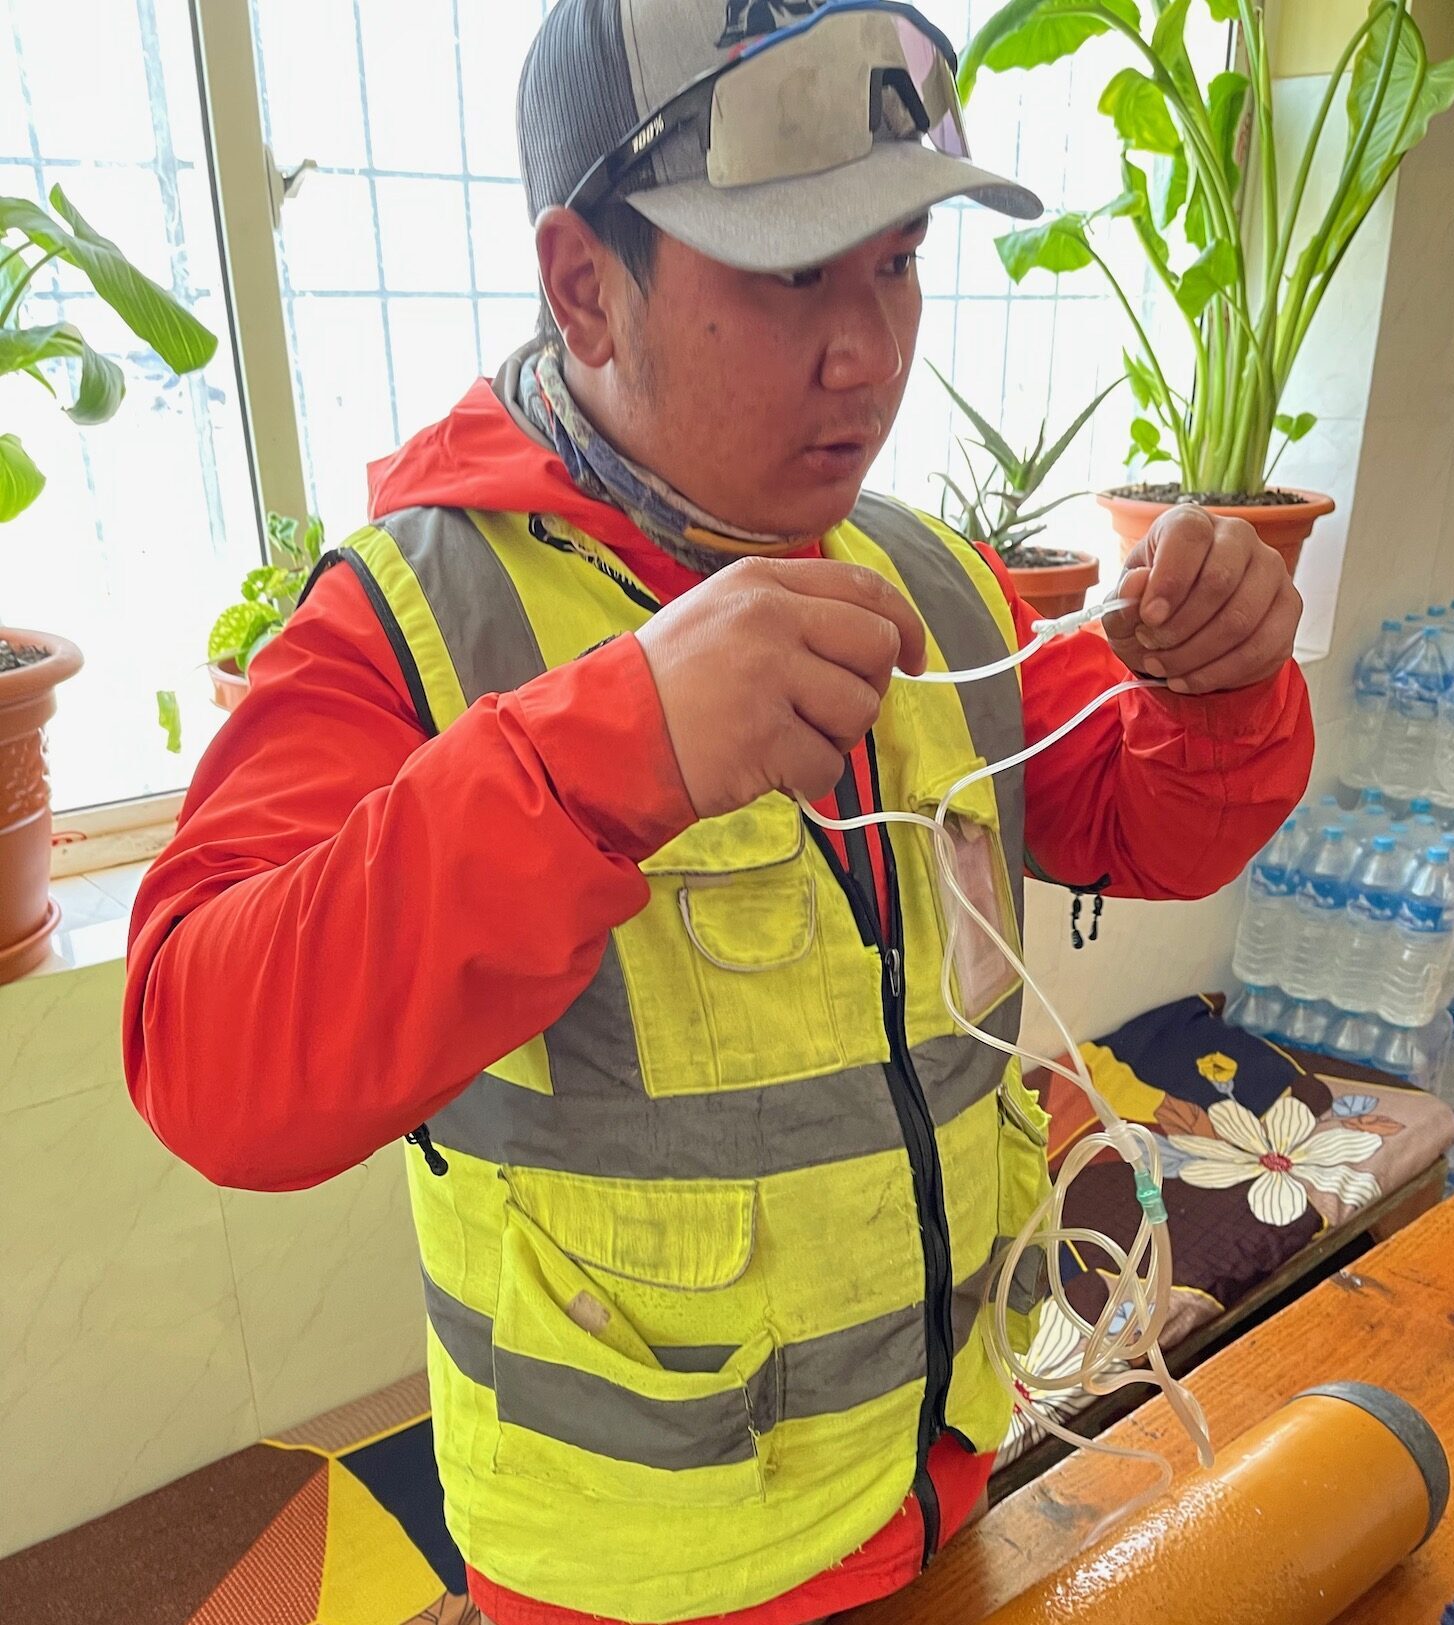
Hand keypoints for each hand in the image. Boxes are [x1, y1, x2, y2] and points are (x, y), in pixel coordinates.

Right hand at [635, 556, 926, 817]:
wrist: (607, 736)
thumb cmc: (667, 684)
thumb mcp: (720, 616)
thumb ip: (791, 613)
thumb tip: (878, 639)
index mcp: (761, 581)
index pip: (866, 588)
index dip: (904, 626)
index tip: (913, 659)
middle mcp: (768, 617)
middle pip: (877, 646)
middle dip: (867, 688)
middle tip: (828, 713)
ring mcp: (768, 675)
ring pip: (859, 710)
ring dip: (833, 739)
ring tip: (783, 741)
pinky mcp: (765, 735)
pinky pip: (828, 766)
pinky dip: (806, 780)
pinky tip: (768, 770)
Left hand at [1102, 506, 1302, 694]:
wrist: (1178, 636)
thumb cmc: (1151, 611)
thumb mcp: (1122, 608)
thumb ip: (1123, 598)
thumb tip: (1138, 582)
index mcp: (1192, 522)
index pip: (1189, 536)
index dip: (1168, 580)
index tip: (1148, 618)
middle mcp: (1238, 536)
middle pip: (1219, 580)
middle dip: (1178, 627)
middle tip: (1151, 647)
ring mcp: (1271, 570)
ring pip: (1241, 619)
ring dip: (1196, 655)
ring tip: (1165, 668)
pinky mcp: (1289, 607)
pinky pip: (1261, 647)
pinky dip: (1219, 673)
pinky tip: (1189, 680)